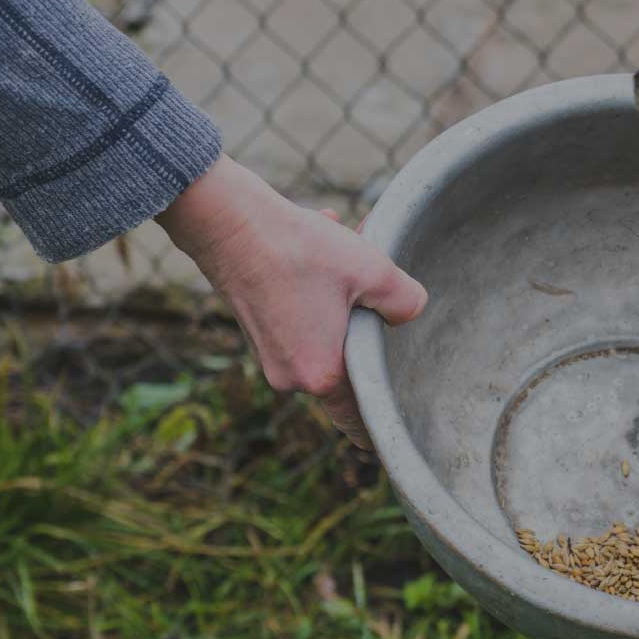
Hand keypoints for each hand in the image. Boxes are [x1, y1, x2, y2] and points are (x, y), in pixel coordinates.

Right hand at [158, 156, 427, 446]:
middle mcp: (290, 377)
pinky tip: (321, 255)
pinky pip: (303, 323)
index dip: (383, 413)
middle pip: (347, 367)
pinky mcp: (258, 332)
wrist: (227, 221)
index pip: (360, 418)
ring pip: (326, 338)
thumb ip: (407, 302)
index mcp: (320, 374)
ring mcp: (270, 356)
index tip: (406, 416)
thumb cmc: (298, 248)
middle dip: (366, 330)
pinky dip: (318, 296)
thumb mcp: (373, 271)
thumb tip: (411, 312)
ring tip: (348, 255)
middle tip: (377, 291)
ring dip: (343, 304)